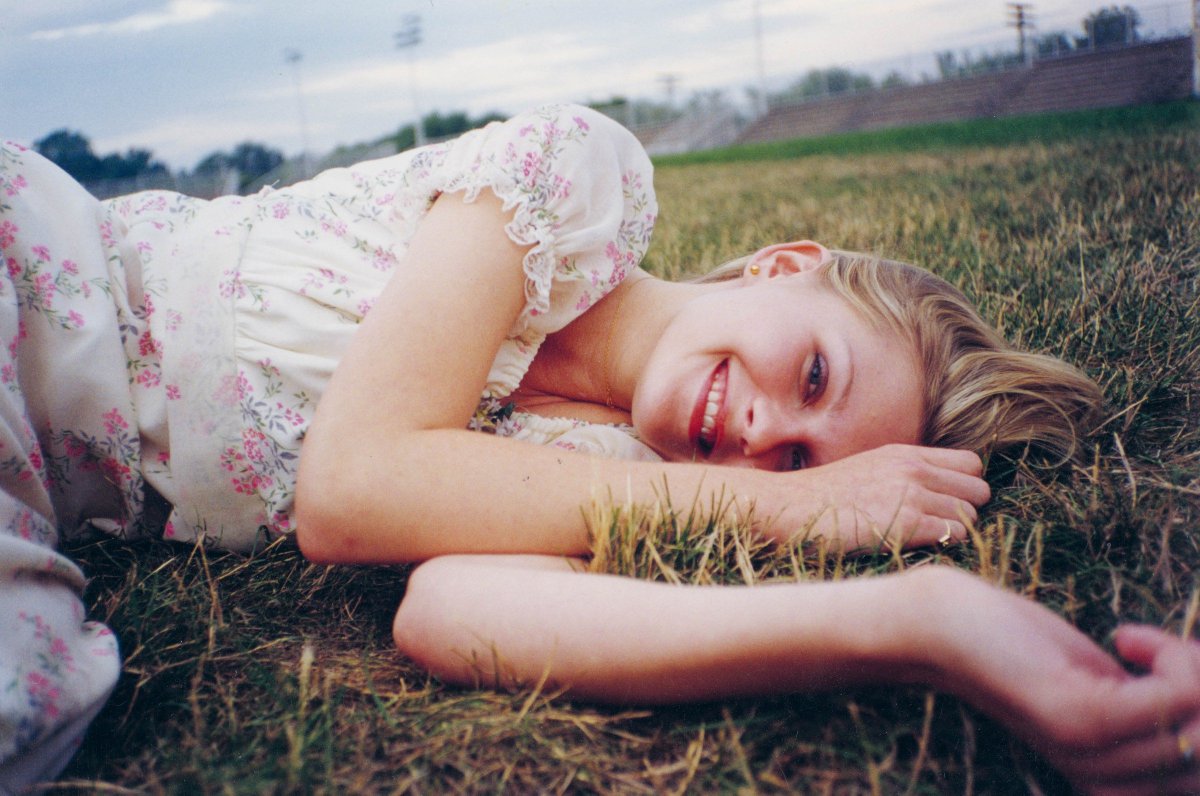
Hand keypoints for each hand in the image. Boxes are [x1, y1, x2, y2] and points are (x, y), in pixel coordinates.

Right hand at [763, 444, 989, 551]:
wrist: (789, 507)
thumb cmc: (822, 498)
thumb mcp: (868, 470)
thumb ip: (903, 475)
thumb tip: (935, 495)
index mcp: (906, 454)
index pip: (971, 463)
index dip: (965, 486)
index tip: (946, 503)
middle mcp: (914, 469)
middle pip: (979, 489)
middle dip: (967, 509)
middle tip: (939, 526)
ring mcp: (911, 494)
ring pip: (970, 514)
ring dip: (954, 530)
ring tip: (925, 539)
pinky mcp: (906, 523)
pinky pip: (955, 534)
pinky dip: (944, 545)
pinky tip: (918, 547)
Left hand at [914, 568, 1199, 793]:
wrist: (937, 627)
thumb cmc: (1020, 647)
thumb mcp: (1099, 687)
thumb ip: (1148, 710)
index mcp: (1113, 782)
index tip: (1178, 670)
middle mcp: (1104, 780)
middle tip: (1174, 656)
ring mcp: (1090, 752)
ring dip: (1197, 671)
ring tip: (1145, 645)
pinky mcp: (1078, 716)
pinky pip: (1179, 699)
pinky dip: (1173, 659)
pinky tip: (1127, 637)